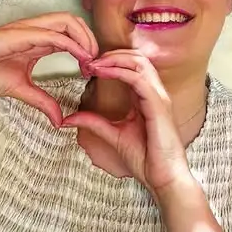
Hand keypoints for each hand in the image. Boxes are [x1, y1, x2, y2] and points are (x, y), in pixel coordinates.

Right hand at [0, 12, 98, 125]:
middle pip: (73, 22)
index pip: (70, 34)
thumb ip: (42, 102)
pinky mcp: (19, 34)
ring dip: (85, 38)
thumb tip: (60, 120)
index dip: (86, 47)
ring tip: (92, 59)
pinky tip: (81, 58)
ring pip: (66, 21)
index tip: (92, 70)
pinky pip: (52, 34)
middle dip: (91, 39)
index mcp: (36, 41)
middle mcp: (34, 31)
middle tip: (97, 63)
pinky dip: (72, 44)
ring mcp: (27, 30)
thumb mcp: (21, 91)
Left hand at [60, 49, 195, 194]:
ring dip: (115, 59)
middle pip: (137, 58)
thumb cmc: (146, 159)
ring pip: (140, 62)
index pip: (133, 67)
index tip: (88, 66)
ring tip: (94, 63)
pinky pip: (138, 79)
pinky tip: (103, 72)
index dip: (111, 61)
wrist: (163, 177)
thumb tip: (68, 118)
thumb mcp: (113, 135)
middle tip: (89, 60)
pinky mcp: (158, 105)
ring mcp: (159, 97)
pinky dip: (119, 71)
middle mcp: (155, 93)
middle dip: (113, 54)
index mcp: (147, 98)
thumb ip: (94, 123)